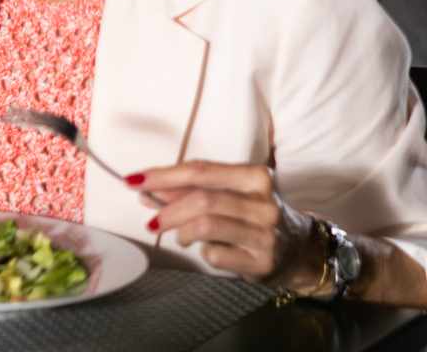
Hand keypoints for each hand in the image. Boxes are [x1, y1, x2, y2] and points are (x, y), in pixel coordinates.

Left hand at [134, 161, 322, 289]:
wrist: (300, 250)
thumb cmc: (254, 215)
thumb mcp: (229, 193)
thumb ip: (191, 189)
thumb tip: (146, 188)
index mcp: (256, 176)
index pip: (201, 171)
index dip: (163, 176)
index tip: (134, 180)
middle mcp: (264, 204)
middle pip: (201, 200)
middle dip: (167, 209)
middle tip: (150, 220)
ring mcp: (266, 235)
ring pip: (205, 226)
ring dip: (181, 231)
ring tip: (180, 235)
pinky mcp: (262, 263)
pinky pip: (215, 254)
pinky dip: (203, 252)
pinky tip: (209, 249)